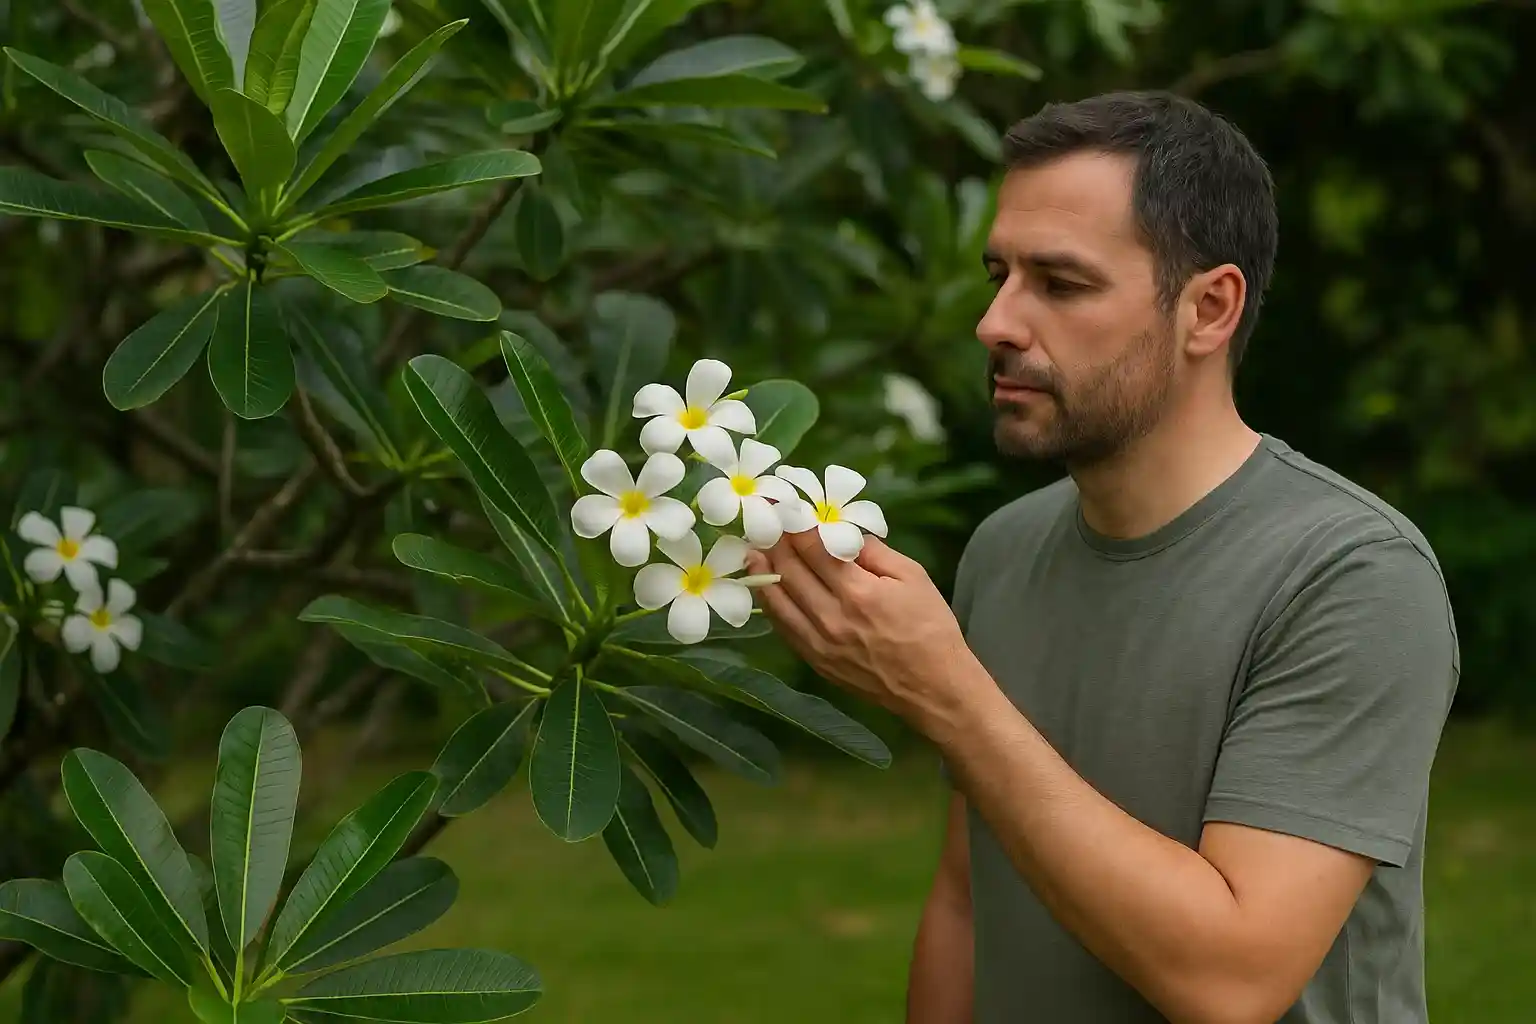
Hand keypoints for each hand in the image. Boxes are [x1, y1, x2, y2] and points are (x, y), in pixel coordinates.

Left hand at [744, 529, 981, 728]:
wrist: (932, 688)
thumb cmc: (930, 628)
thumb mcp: (913, 577)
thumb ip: (874, 552)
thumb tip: (842, 534)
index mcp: (857, 592)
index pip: (813, 549)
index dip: (794, 525)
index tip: (783, 507)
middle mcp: (830, 617)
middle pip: (789, 571)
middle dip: (774, 543)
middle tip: (763, 523)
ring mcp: (818, 643)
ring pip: (778, 601)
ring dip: (762, 573)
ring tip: (752, 551)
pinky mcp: (814, 661)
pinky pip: (783, 628)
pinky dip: (771, 604)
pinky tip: (767, 589)